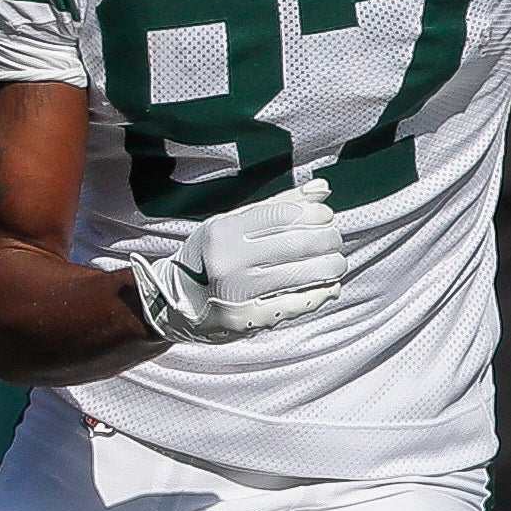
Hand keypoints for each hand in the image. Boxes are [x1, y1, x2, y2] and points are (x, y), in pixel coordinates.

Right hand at [126, 177, 343, 342]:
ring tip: (335, 262)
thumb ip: (276, 206)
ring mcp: (238, 294)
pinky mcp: (248, 320)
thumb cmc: (209, 257)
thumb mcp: (231, 224)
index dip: (314, 214)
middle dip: (328, 239)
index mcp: (222, 231)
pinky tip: (328, 287)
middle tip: (335, 239)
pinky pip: (296, 304)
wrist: (174, 303)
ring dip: (330, 267)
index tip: (326, 216)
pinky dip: (320, 294)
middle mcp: (228, 261)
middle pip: (297, 244)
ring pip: (302, 275)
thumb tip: (322, 190)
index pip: (283, 215)